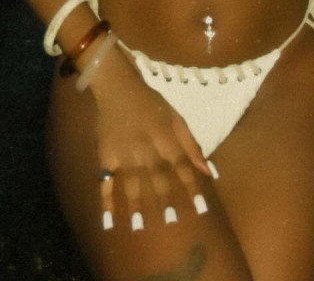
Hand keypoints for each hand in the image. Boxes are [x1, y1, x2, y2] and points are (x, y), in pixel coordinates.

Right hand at [79, 40, 214, 233]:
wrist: (117, 86)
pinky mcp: (105, 155)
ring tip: (139, 226)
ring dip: (135, 203)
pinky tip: (107, 221)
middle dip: (165, 197)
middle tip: (171, 221)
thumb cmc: (151, 103)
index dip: (192, 185)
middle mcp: (145, 147)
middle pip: (157, 175)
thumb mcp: (176, 118)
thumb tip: (209, 171)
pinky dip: (105, 200)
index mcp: (165, 136)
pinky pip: (104, 181)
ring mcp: (123, 152)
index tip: (201, 208)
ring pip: (131, 181)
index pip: (182, 164)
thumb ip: (192, 145)